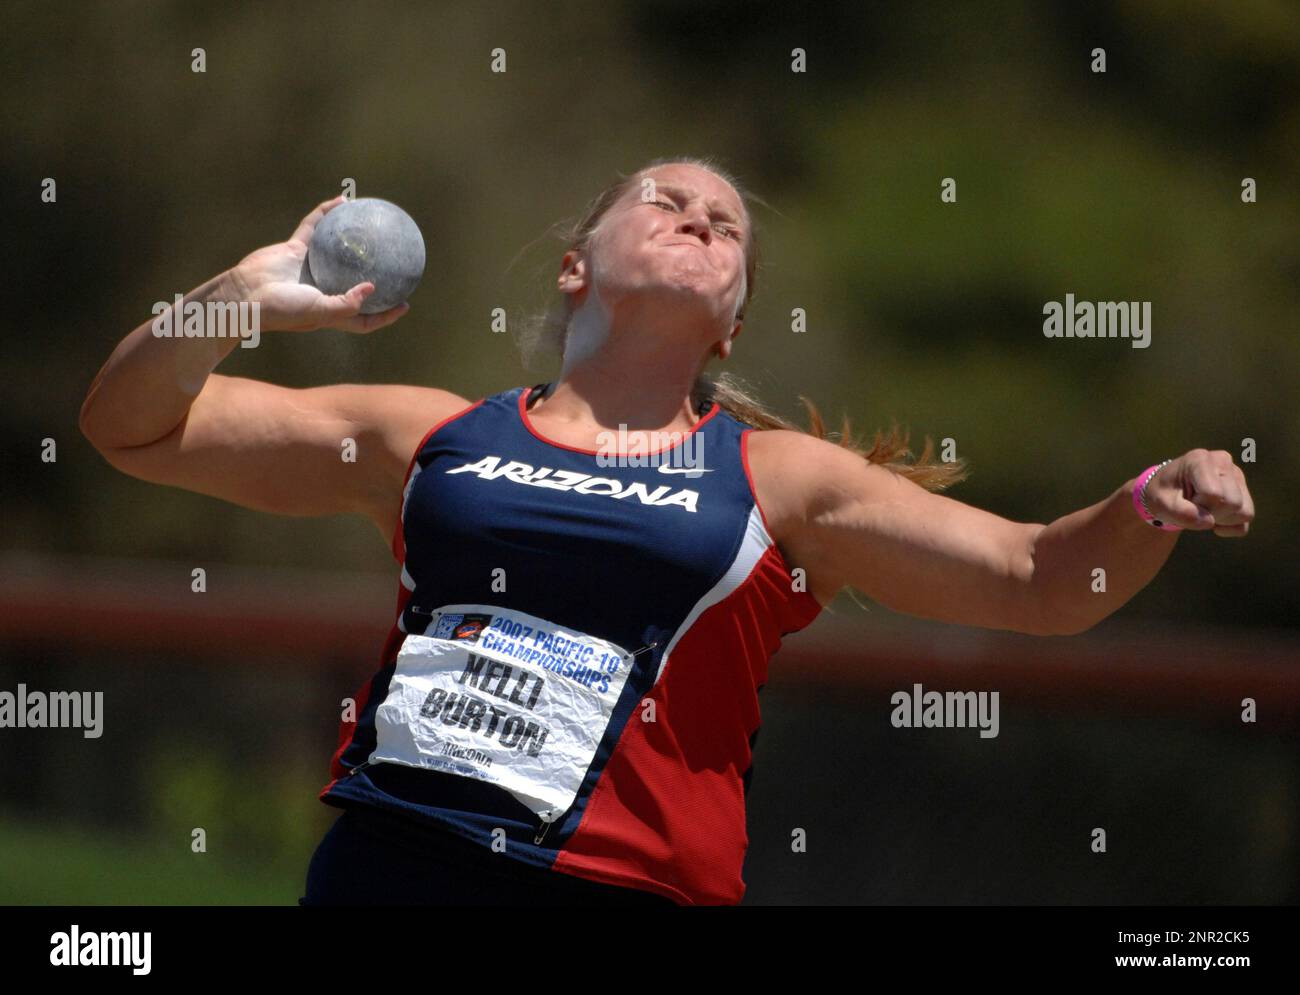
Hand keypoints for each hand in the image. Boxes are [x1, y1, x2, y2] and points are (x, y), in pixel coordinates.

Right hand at [224, 195, 410, 332]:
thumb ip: (346, 304)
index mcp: (330, 311)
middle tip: (398, 264)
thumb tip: (373, 288)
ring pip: (338, 251)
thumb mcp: (319, 312)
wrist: (243, 294)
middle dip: (376, 276)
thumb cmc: (282, 310)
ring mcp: (309, 269)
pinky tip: (343, 201)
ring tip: (374, 223)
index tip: (404, 304)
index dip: (385, 314)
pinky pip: (315, 228)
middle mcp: (322, 290)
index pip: (363, 317)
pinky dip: (327, 214)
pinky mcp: (295, 250)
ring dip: (354, 237)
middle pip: (355, 282)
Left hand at [1144, 449, 1254, 536]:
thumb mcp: (1162, 504)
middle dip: (1212, 513)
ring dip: (1223, 519)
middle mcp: (1224, 462)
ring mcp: (1237, 475)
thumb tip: (1209, 522)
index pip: (1213, 493)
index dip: (1198, 505)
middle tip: (1194, 506)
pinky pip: (1248, 518)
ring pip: (1245, 512)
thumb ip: (1180, 513)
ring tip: (1204, 509)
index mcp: (1200, 460)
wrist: (1168, 492)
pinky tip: (1214, 517)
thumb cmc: (1164, 494)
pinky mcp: (1244, 489)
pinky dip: (1231, 525)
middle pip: (1233, 503)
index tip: (1184, 500)